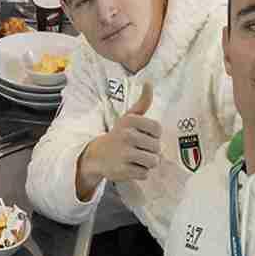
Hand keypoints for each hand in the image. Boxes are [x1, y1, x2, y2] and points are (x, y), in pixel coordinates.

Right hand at [76, 82, 159, 198]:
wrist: (96, 155)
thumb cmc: (118, 135)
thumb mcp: (128, 117)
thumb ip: (142, 102)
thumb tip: (149, 82)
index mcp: (130, 120)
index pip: (157, 129)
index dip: (153, 135)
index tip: (142, 135)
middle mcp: (127, 135)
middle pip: (157, 147)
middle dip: (150, 150)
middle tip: (137, 149)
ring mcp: (125, 153)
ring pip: (153, 161)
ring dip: (147, 163)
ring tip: (135, 159)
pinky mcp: (123, 170)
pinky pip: (145, 173)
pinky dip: (139, 172)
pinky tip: (130, 167)